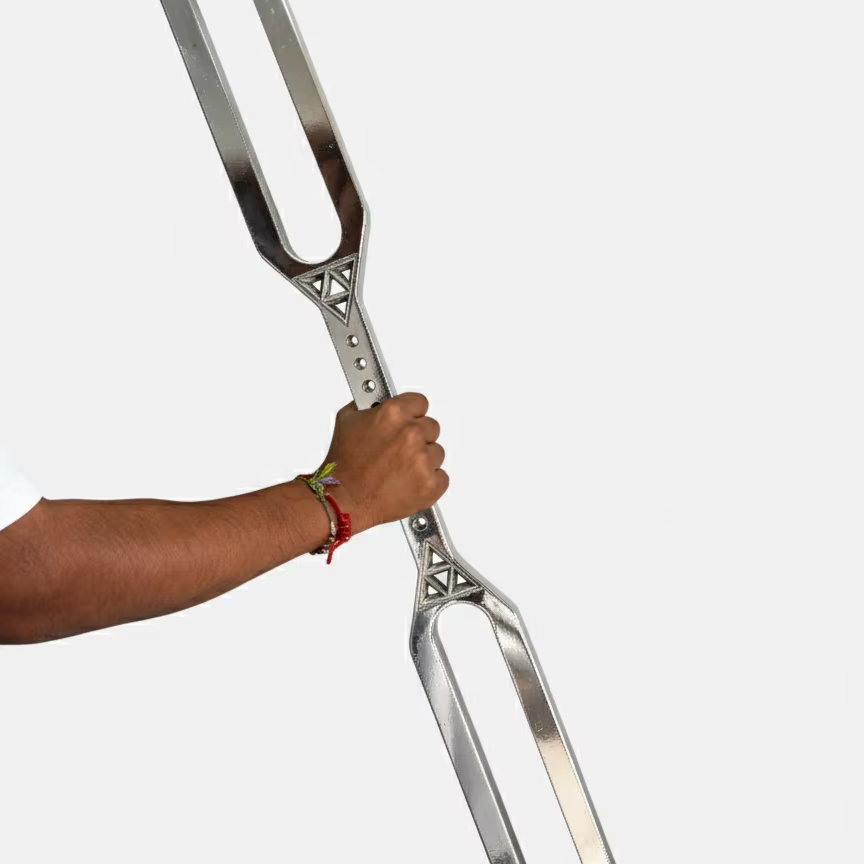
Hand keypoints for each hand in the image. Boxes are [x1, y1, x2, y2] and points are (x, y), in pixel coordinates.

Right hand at [323, 393, 447, 531]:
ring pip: (437, 453)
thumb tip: (378, 402)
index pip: (420, 403)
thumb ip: (368, 406)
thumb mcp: (347, 420)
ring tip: (400, 470)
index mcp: (393, 413)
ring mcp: (423, 459)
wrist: (344, 500)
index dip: (412, 413)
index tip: (408, 420)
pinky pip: (441, 477)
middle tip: (398, 451)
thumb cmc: (343, 466)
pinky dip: (429, 482)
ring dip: (423, 460)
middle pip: (431, 428)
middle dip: (417, 438)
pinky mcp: (430, 484)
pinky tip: (409, 483)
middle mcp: (411, 433)